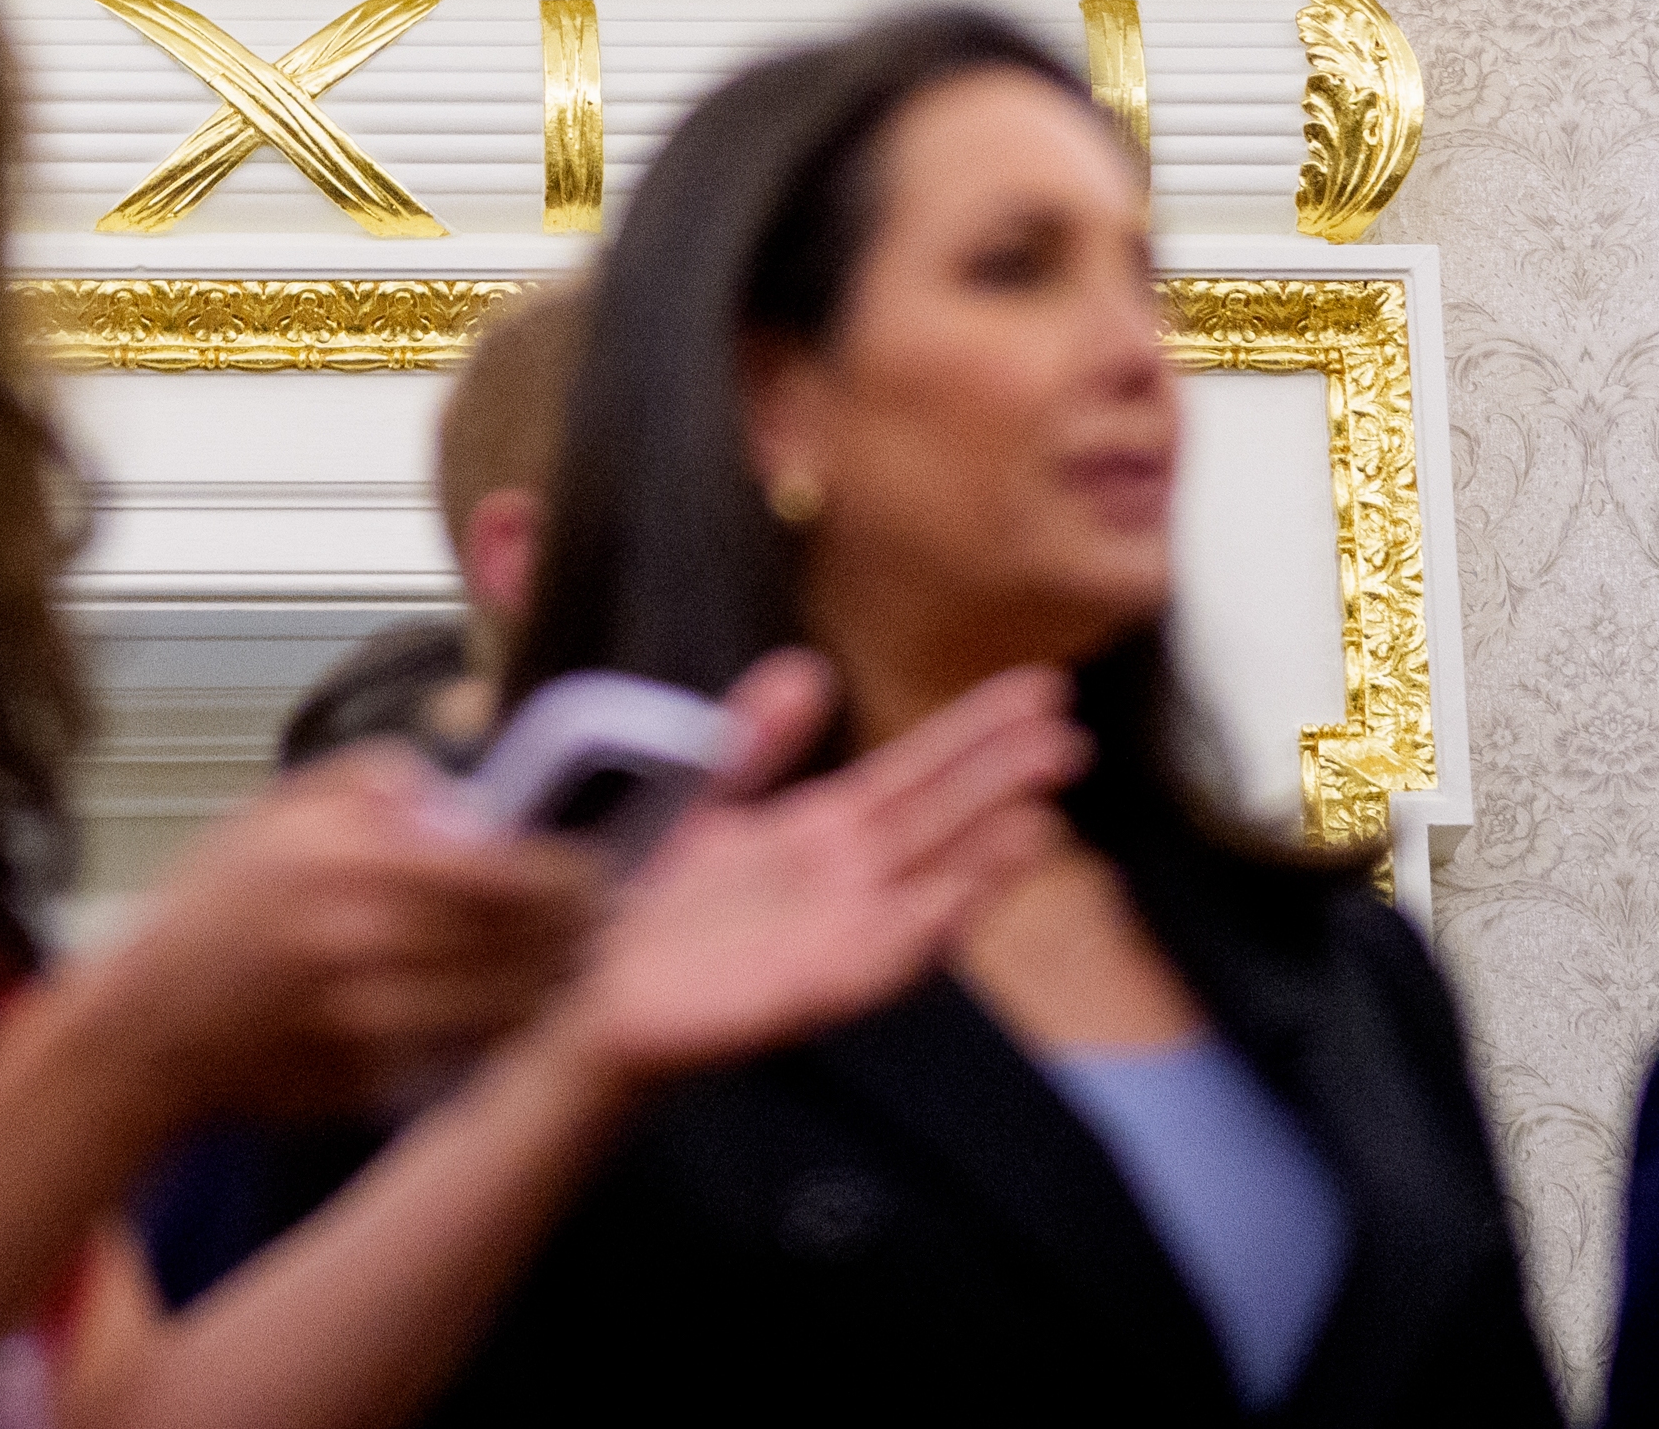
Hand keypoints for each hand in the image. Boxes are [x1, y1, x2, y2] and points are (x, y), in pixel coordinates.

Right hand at [91, 741, 604, 1119]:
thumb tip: (462, 794)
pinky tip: (522, 1011)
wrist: (150, 1026)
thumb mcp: (280, 807)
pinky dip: (509, 1037)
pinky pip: (473, 1060)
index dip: (570, 873)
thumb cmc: (214, 906)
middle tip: (609, 914)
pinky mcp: (377, 1089)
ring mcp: (376, 1031)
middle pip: (525, 949)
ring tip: (579, 961)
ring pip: (514, 1014)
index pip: (507, 874)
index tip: (597, 865)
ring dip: (559, 988)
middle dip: (582, 932)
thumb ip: (378, 781)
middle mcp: (371, 952)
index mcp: (353, 867)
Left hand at [558, 652, 1078, 1092]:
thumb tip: (811, 668)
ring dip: (983, 862)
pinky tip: (956, 900)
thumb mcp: (704, 794)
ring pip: (926, 892)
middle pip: (938, 822)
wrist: (587, 985)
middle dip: (1002, 783)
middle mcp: (847, 881)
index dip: (976, 732)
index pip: (918, 771)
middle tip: (1070, 738)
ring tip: (1041, 819)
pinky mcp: (804, 991)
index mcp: (825, 829)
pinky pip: (873, 963)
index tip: (1040, 688)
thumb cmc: (651, 900)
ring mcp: (834, 936)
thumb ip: (756, 737)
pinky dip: (918, 934)